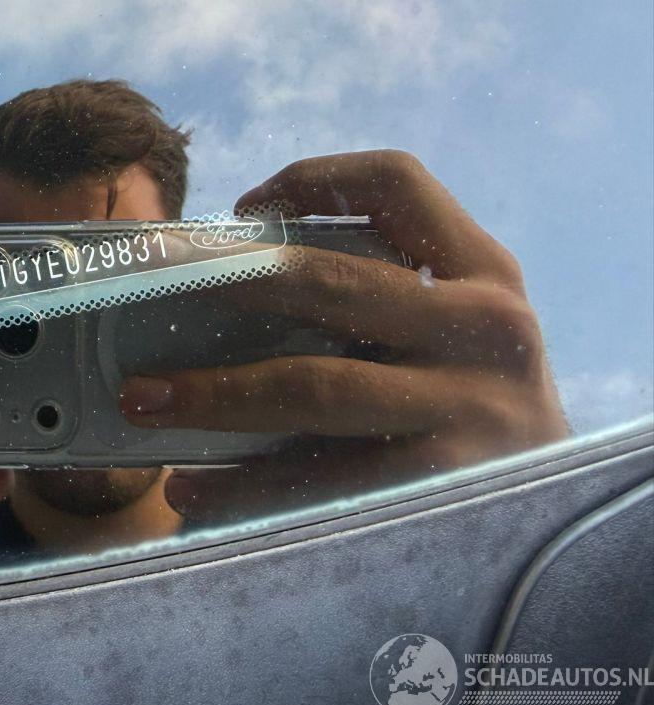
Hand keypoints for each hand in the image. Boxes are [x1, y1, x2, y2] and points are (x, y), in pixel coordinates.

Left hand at [118, 150, 569, 519]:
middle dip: (221, 286)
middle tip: (144, 295)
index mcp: (484, 273)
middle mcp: (486, 326)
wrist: (563, 528)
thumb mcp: (456, 338)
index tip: (240, 209)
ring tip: (141, 402)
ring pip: (311, 386)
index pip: (397, 182)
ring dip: (211, 394)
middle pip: (326, 280)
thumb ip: (380, 302)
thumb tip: (218, 292)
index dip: (311, 176)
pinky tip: (193, 493)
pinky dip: (243, 487)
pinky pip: (318, 480)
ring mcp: (472, 408)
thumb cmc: (473, 414)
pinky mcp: (445, 487)